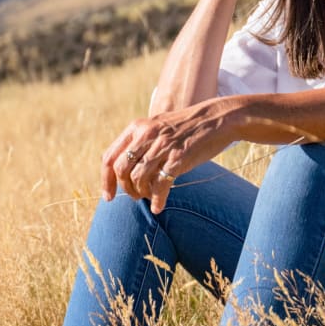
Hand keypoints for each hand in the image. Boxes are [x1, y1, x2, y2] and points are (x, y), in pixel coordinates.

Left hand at [100, 100, 236, 213]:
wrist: (218, 118)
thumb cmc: (188, 126)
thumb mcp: (158, 126)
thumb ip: (141, 142)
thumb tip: (125, 170)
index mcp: (137, 128)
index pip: (109, 157)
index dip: (106, 181)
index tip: (108, 196)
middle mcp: (146, 135)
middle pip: (120, 170)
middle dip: (124, 189)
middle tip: (134, 197)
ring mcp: (162, 147)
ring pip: (138, 179)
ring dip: (141, 194)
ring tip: (149, 197)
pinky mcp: (178, 158)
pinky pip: (159, 186)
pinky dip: (157, 200)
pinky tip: (159, 206)